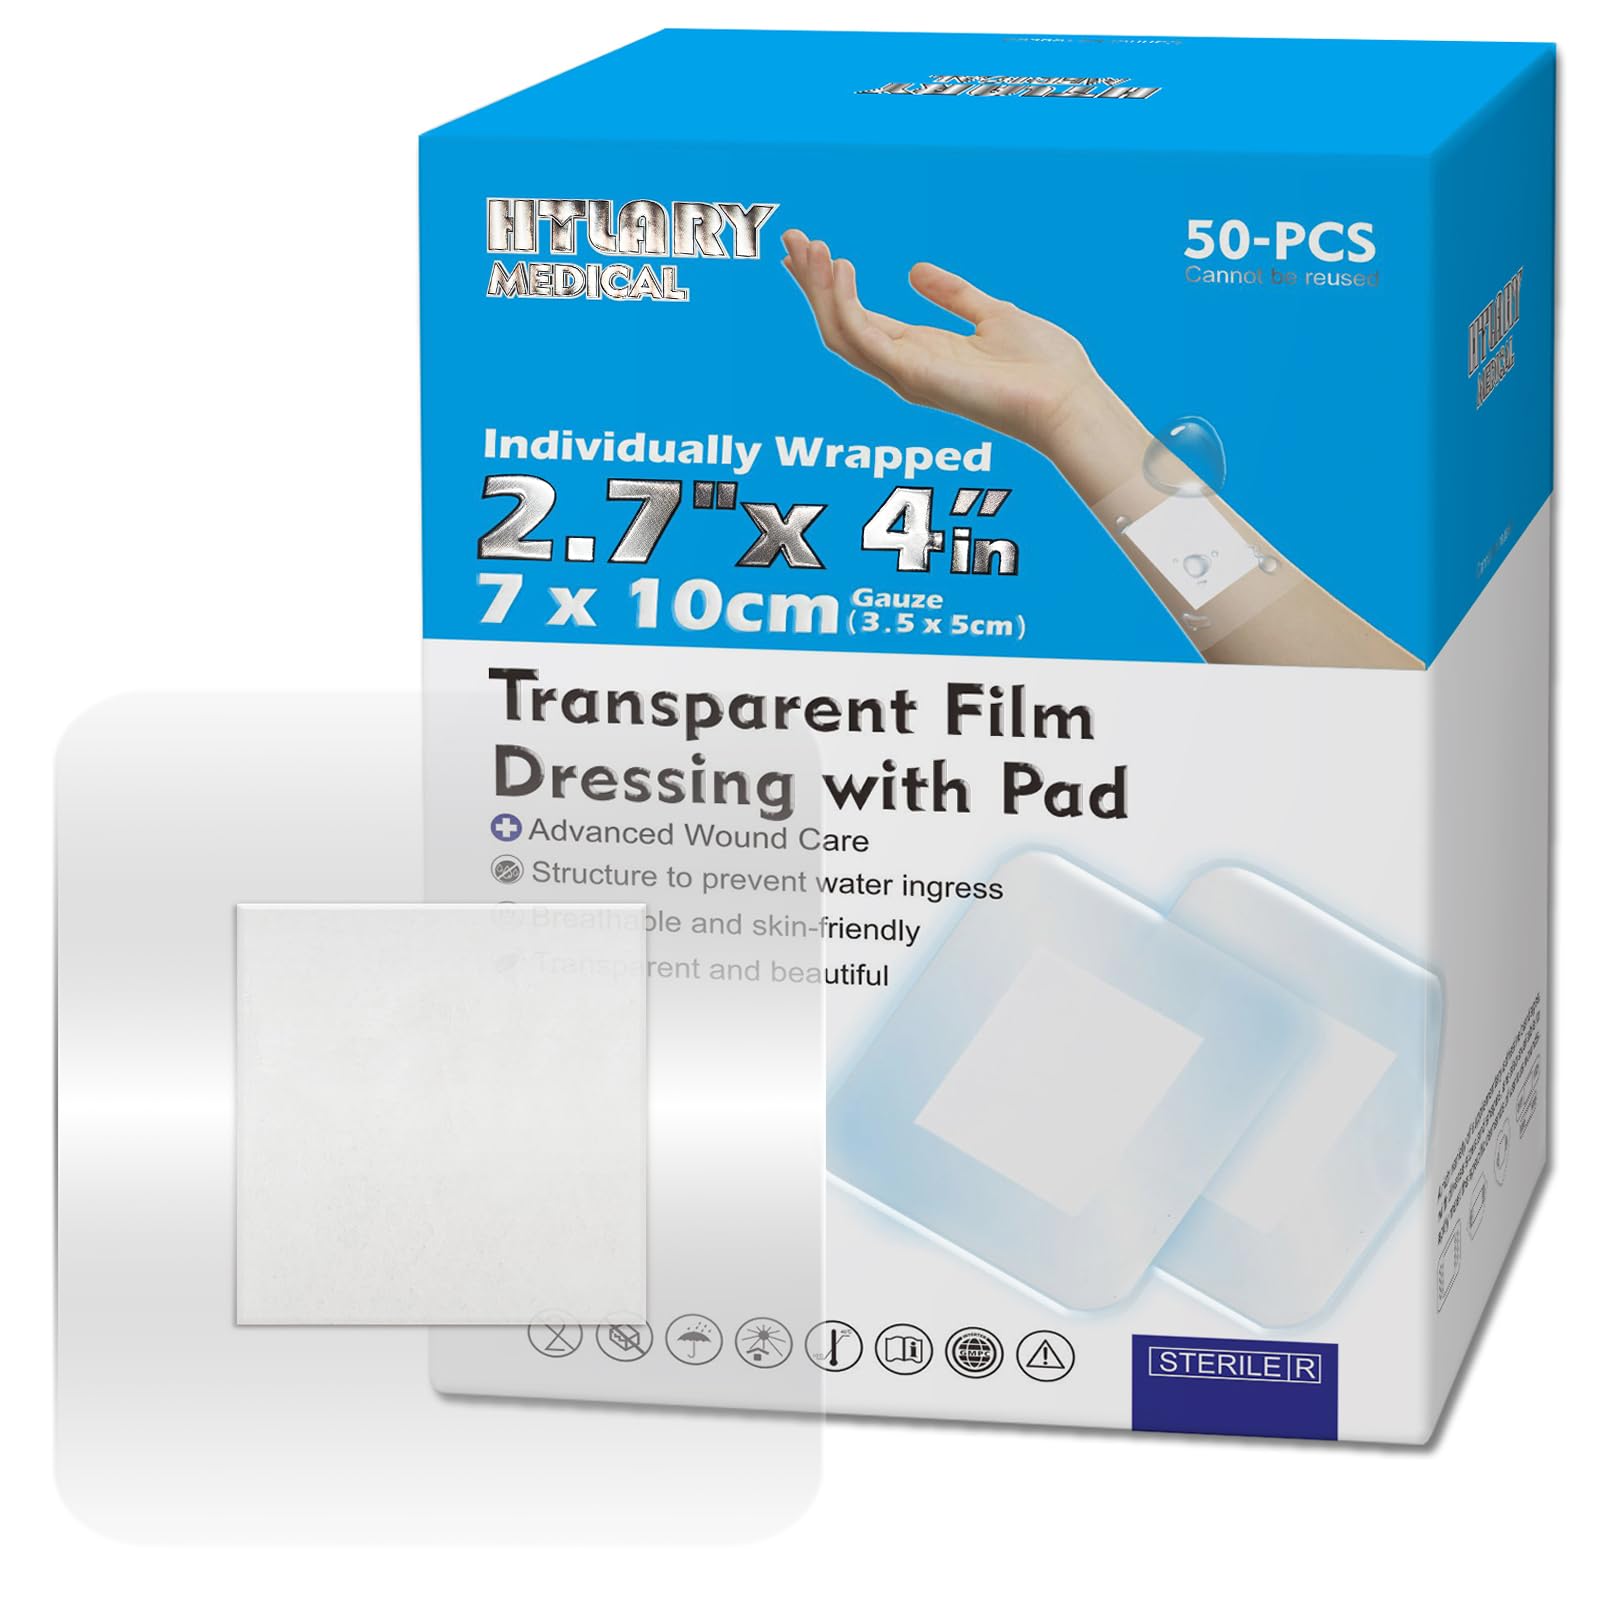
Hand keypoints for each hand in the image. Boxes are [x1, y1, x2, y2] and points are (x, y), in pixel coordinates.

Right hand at [779, 229, 1100, 452]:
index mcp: (920, 354)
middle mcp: (904, 368)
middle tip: (791, 240)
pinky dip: (845, 304)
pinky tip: (842, 269)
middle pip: (839, 326)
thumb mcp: (991, 313)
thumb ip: (953, 294)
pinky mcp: (914, 375)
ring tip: (809, 248)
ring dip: (819, 290)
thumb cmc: (1041, 366)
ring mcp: (906, 374)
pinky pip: (863, 339)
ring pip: (840, 333)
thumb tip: (915, 271)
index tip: (809, 251)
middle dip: (812, 285)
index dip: (830, 286)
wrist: (1066, 398)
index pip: (859, 320)